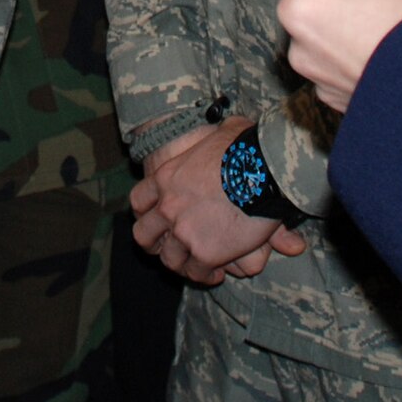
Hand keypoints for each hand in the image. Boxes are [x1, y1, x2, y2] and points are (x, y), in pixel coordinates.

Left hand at [129, 119, 304, 285]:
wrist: (262, 169)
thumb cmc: (246, 146)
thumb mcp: (224, 132)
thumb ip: (218, 135)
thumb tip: (231, 126)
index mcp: (165, 178)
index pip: (139, 201)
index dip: (147, 213)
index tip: (158, 218)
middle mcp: (167, 207)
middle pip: (144, 235)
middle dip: (155, 245)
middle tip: (170, 249)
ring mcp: (183, 232)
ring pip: (170, 260)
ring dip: (182, 263)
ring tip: (197, 265)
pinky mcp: (204, 253)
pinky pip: (196, 272)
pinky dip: (204, 275)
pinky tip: (216, 273)